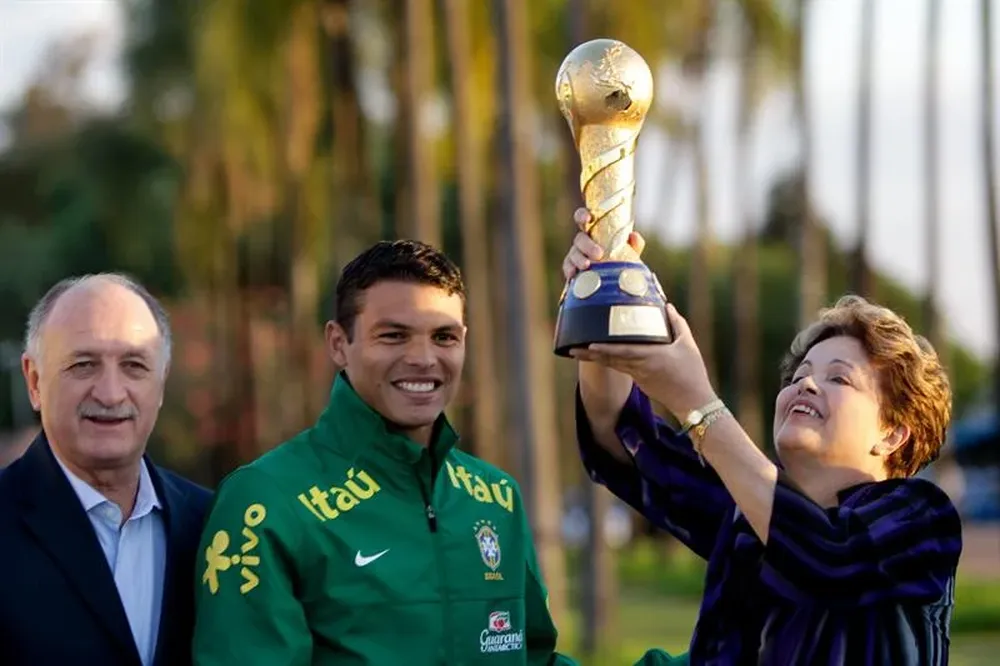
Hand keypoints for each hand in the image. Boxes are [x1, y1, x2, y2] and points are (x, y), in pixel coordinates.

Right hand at [561, 207, 646, 280]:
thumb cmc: (622, 260)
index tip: (588, 218)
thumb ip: (635, 243)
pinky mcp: (572, 267)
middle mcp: (584, 241)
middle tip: (598, 254)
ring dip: (578, 259)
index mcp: (595, 231)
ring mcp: (576, 254)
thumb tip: (634, 236)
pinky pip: (567, 266)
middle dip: (587, 245)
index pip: (584, 218)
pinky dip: (569, 269)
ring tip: (587, 266)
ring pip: (573, 253)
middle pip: (579, 238)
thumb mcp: (631, 252)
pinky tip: (573, 274)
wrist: (617, 280)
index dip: (583, 215)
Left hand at [569, 303, 717, 420]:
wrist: (693, 402)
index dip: (605, 349)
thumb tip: (667, 306)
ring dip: (595, 358)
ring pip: (612, 365)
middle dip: (590, 354)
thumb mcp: (687, 344)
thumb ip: (676, 323)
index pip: (623, 352)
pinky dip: (609, 361)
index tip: (589, 345)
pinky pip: (621, 368)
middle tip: (571, 348)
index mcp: (650, 357)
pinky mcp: (640, 382)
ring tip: (578, 351)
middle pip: (610, 360)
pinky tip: (601, 355)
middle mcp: (639, 367)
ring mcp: (638, 376)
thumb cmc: (692, 372)